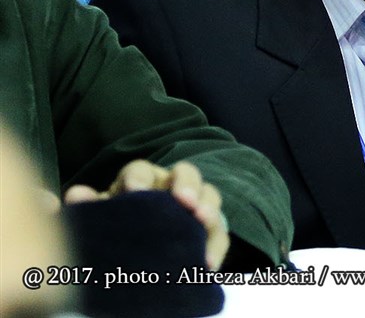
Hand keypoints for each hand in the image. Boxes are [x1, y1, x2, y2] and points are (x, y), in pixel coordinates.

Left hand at [64, 160, 229, 268]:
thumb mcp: (102, 218)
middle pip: (186, 173)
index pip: (141, 170)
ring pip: (210, 196)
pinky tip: (206, 263)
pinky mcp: (211, 231)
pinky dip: (215, 247)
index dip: (139, 179)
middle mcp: (172, 186)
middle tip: (184, 201)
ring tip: (203, 221)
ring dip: (208, 207)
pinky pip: (220, 235)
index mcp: (142, 180)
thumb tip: (75, 195)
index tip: (134, 193)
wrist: (137, 256)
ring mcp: (195, 206)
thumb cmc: (119, 228)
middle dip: (187, 185)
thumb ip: (90, 208)